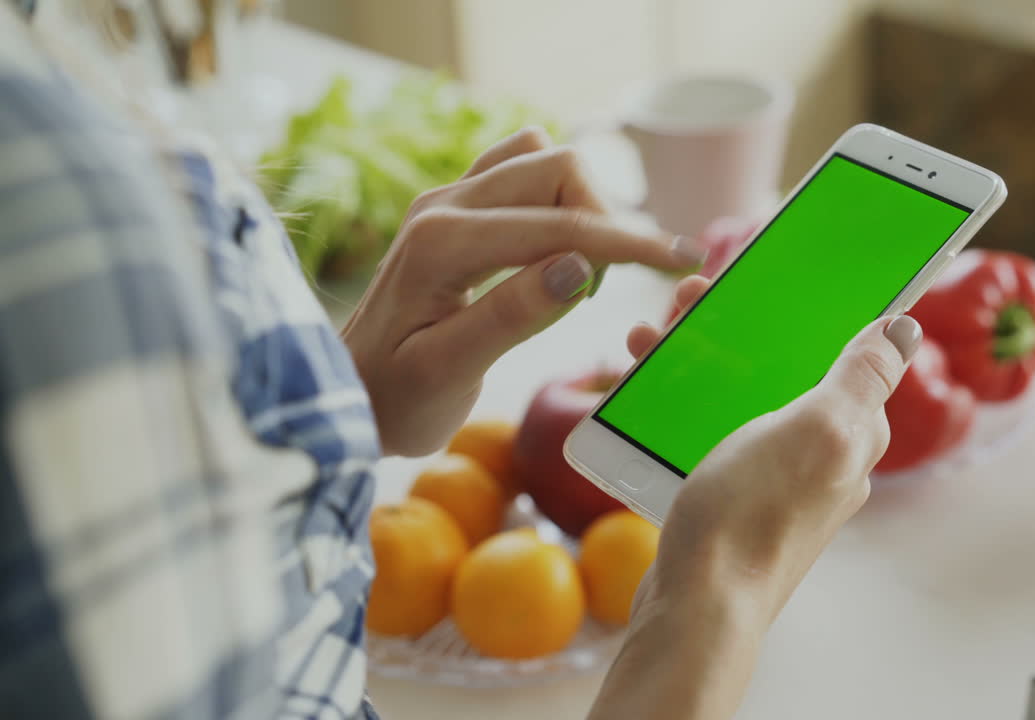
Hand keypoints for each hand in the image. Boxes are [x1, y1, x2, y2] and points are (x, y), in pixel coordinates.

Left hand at [341, 128, 705, 455]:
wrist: (345, 397)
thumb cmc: (395, 400)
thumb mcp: (449, 372)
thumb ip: (511, 316)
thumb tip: (579, 268)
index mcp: (442, 243)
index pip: (559, 225)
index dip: (629, 240)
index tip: (682, 259)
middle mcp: (443, 206)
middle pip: (556, 167)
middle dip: (606, 217)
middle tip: (618, 283)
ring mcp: (445, 201)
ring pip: (541, 161)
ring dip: (582, 204)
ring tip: (590, 271)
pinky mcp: (452, 209)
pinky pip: (517, 171)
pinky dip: (555, 196)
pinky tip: (560, 245)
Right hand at [591, 294, 920, 719]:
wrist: (697, 605)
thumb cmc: (753, 516)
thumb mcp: (817, 431)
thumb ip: (861, 378)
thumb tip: (903, 329)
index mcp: (851, 432)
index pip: (839, 350)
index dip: (801, 308)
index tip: (752, 275)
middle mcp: (819, 454)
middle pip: (781, 367)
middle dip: (733, 327)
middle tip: (685, 300)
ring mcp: (774, 478)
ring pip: (737, 394)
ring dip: (695, 359)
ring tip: (644, 339)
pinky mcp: (731, 497)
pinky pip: (709, 430)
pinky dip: (678, 402)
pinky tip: (641, 390)